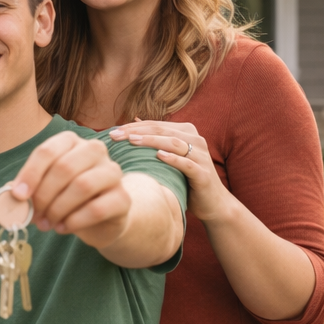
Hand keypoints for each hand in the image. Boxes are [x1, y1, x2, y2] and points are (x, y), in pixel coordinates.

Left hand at [12, 130, 129, 249]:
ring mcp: (112, 172)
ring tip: (47, 224)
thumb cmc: (67, 197)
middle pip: (65, 167)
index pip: (48, 151)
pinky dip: (75, 221)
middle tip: (34, 215)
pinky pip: (97, 208)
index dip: (30, 174)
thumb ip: (28, 188)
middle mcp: (95, 150)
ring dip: (58, 208)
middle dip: (44, 195)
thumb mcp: (45, 188)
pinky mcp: (123, 198)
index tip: (18, 196)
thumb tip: (10, 195)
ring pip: (82, 185)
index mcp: (71, 142)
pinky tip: (63, 228)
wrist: (102, 218)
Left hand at [109, 119, 233, 222]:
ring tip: (132, 141)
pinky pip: (187, 163)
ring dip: (152, 141)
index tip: (111, 131)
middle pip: (162, 130)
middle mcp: (196, 139)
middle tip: (115, 135)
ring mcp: (201, 156)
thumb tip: (135, 119)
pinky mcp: (204, 173)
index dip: (133, 126)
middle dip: (137, 131)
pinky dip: (173, 158)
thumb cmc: (185, 178)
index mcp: (186, 132)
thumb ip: (157, 138)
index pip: (155, 124)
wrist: (212, 203)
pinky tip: (158, 156)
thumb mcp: (170, 156)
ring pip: (174, 143)